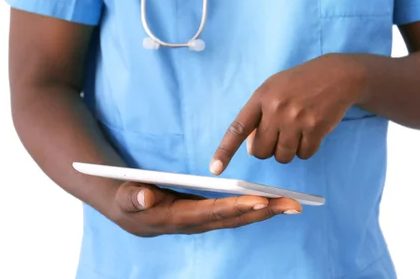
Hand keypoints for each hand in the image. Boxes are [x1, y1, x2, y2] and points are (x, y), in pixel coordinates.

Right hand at [110, 182, 301, 236]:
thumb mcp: (126, 197)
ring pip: (238, 217)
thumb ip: (134, 197)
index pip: (213, 212)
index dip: (237, 207)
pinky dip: (254, 207)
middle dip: (264, 211)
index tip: (261, 199)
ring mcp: (204, 219)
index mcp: (179, 217)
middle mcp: (196, 222)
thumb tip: (145, 196)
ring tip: (291, 203)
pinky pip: (234, 212)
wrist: (128, 212)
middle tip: (293, 203)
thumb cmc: (128, 201)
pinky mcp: (207, 213)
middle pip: (234, 218)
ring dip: (266, 210)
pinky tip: (271, 201)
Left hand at [210, 54, 364, 173]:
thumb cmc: (300, 83)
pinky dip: (306, 150)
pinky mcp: (316, 128)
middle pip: (260, 151)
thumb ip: (259, 114)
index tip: (215, 168)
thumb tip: (250, 147)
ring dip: (288, 151)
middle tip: (279, 135)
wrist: (337, 75)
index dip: (225, 151)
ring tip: (296, 131)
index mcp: (261, 97)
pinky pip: (304, 155)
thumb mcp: (273, 89)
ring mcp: (296, 119)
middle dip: (267, 149)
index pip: (237, 128)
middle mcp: (276, 109)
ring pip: (282, 157)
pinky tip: (311, 132)